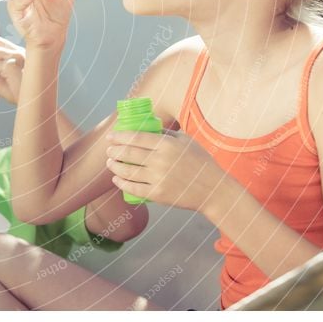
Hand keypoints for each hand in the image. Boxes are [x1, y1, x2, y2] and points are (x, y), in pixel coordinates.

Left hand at [104, 130, 226, 212]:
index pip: (136, 137)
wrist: (213, 189)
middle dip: (114, 151)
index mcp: (167, 144)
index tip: (110, 136)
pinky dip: (121, 183)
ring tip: (110, 162)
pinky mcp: (158, 194)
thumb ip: (167, 134)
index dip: (120, 136)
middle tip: (109, 150)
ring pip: (128, 171)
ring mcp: (159, 178)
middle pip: (128, 153)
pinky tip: (116, 179)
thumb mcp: (186, 141)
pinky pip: (134, 188)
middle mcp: (161, 160)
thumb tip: (147, 126)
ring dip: (114, 166)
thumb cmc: (200, 162)